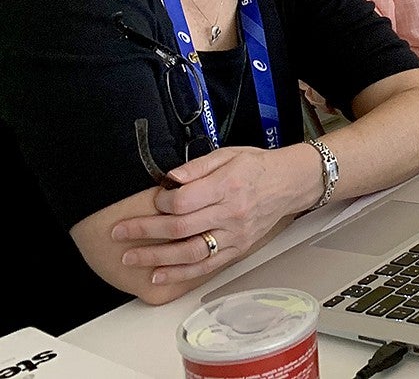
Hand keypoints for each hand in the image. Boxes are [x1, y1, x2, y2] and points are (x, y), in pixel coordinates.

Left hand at [110, 146, 294, 284]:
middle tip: (120, 233)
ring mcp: (234, 235)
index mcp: (227, 185)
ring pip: (190, 253)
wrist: (288, 183)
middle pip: (181, 228)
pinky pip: (206, 266)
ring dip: (156, 258)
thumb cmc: (257, 166)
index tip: (153, 199)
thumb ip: (197, 166)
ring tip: (131, 258)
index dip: (162, 202)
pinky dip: (180, 274)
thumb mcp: (228, 154)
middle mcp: (231, 213)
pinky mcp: (237, 249)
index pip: (185, 201)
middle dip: (145, 231)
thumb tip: (170, 178)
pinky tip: (159, 275)